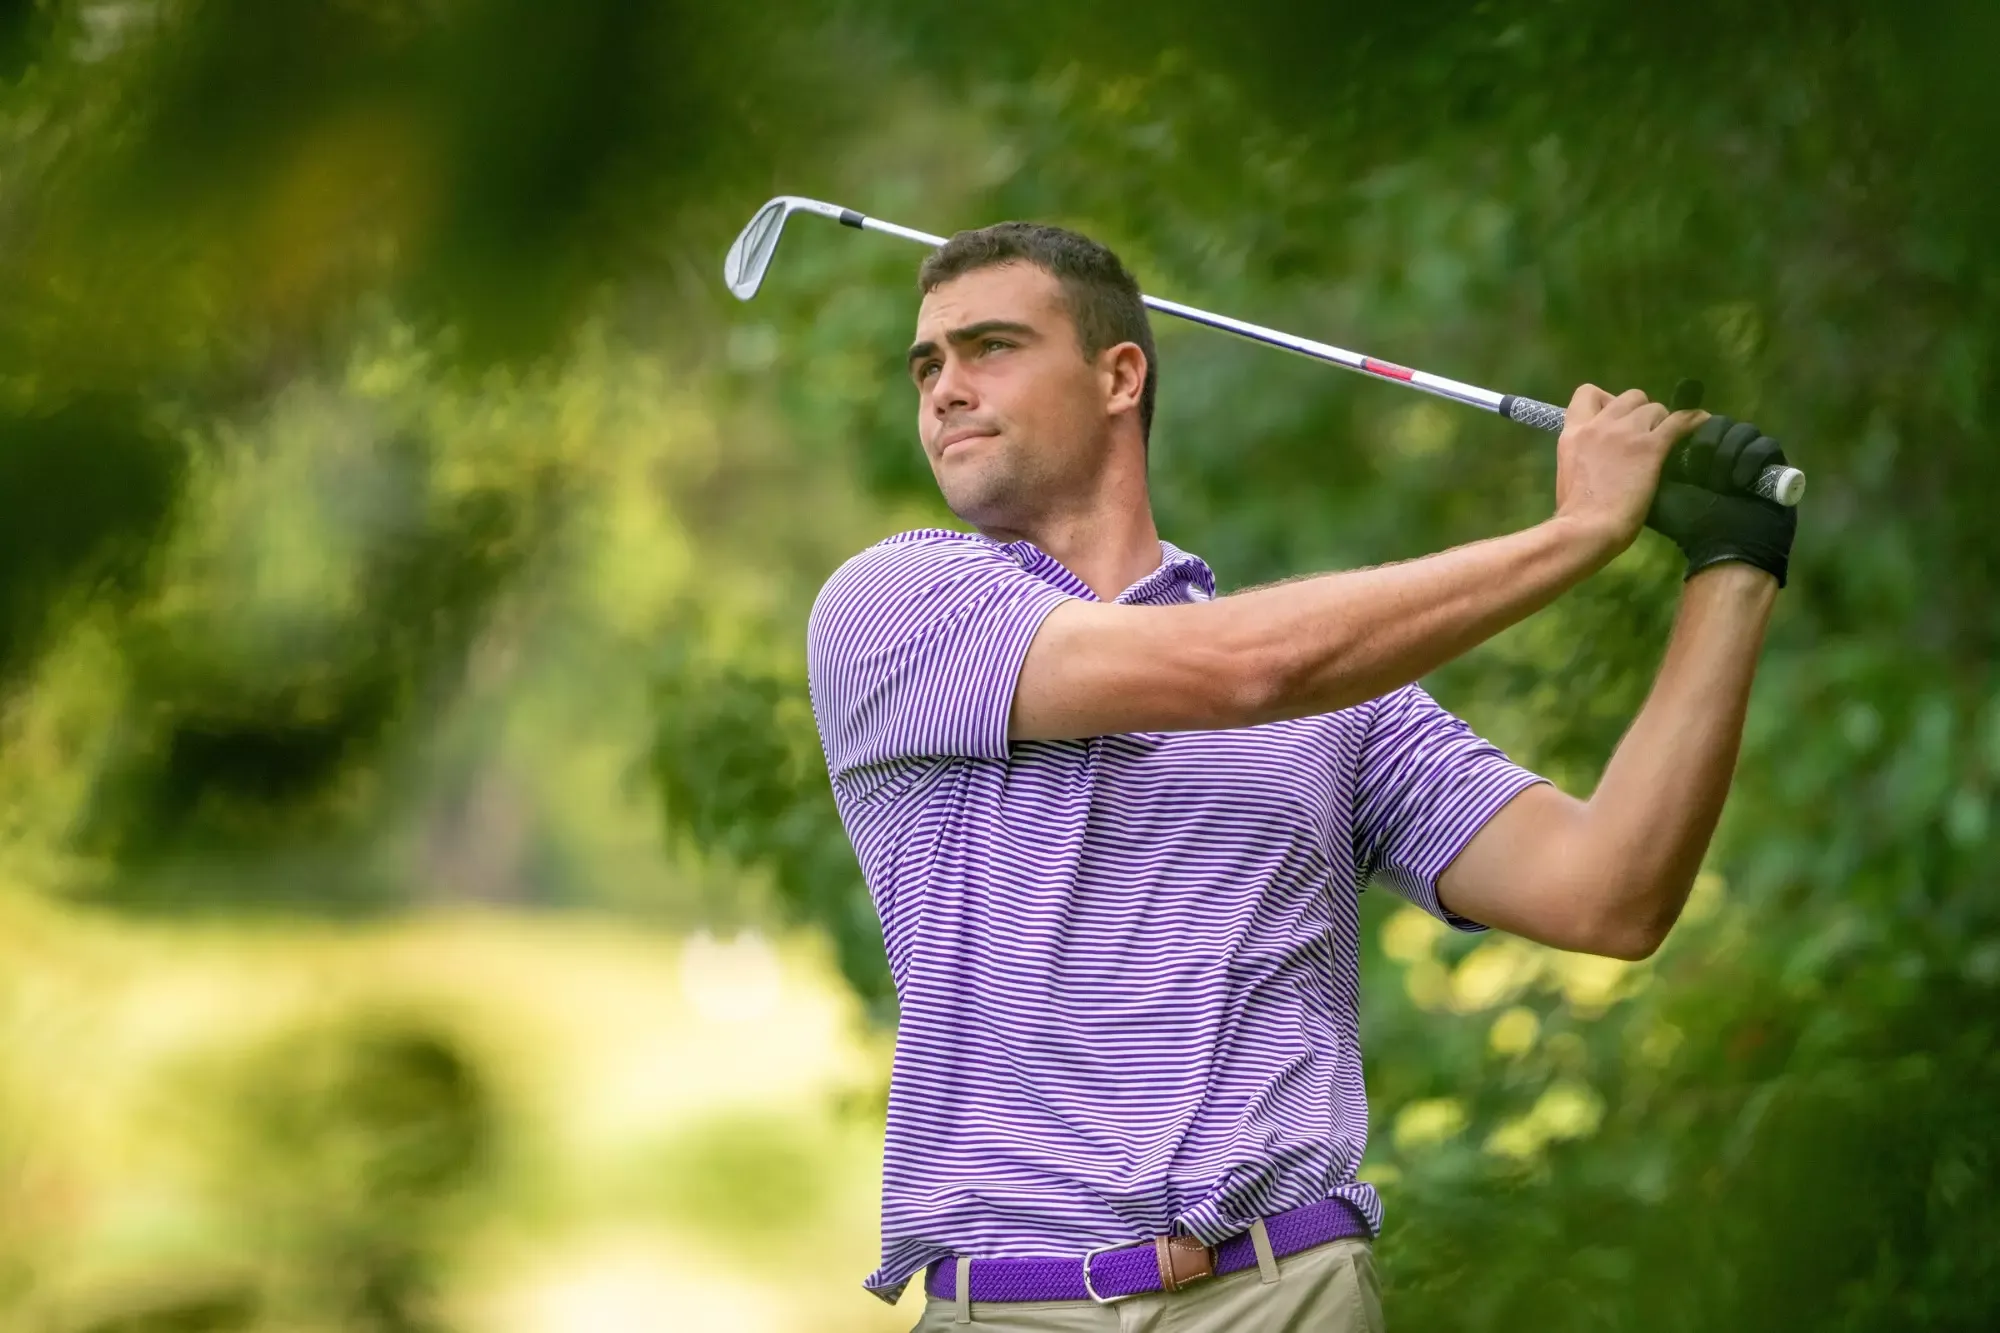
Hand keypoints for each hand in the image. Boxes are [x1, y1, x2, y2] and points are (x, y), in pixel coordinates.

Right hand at [1553, 385, 1706, 557]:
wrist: (1587, 529)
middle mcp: (1600, 424)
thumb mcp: (1567, 472)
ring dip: (1662, 421)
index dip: (1606, 400)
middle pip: (1630, 396)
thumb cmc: (1574, 513)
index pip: (1587, 393)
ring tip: (1668, 439)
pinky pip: (1679, 422)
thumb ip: (1583, 454)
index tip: (1613, 417)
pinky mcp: (1651, 447)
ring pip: (1655, 408)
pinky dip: (1692, 421)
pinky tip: (1701, 423)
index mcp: (1574, 432)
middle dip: (1640, 411)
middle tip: (1646, 433)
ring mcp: (1627, 433)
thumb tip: (1599, 456)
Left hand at [1647, 415, 1796, 586]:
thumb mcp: (1658, 493)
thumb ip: (1647, 467)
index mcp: (1699, 454)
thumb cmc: (1689, 524)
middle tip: (1700, 475)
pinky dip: (1750, 460)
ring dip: (1727, 455)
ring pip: (1742, 430)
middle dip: (1707, 446)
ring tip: (1721, 483)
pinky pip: (1765, 444)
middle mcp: (1726, 450)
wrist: (1723, 548)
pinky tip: (1740, 482)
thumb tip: (1638, 443)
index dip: (1687, 435)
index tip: (1680, 461)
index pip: (1693, 423)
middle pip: (1718, 422)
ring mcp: (1752, 456)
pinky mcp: (1775, 465)